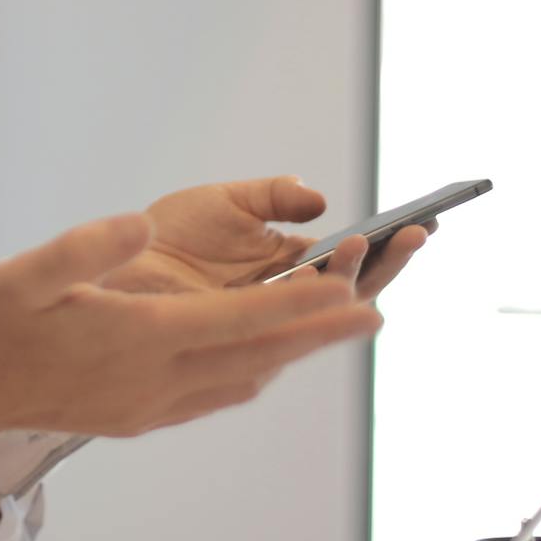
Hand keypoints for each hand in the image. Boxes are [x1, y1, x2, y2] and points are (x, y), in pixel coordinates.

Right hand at [0, 212, 383, 457]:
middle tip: (376, 311)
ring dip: (291, 353)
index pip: (238, 321)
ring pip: (242, 379)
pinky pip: (215, 396)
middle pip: (257, 355)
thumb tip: (137, 225)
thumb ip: (81, 249)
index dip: (299, 306)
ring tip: (334, 329)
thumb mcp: (21, 273)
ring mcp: (149, 404)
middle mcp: (154, 379)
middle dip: (318, 332)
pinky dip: (253, 373)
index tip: (351, 290)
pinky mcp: (139, 416)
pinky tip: (263, 362)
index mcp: (136, 338)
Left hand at [104, 175, 431, 301]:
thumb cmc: (168, 236)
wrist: (118, 265)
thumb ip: (276, 197)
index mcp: (290, 264)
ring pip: (330, 312)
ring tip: (365, 248)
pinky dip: (313, 307)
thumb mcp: (228, 201)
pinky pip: (293, 331)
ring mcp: (270, 324)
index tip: (422, 220)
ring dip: (354, 280)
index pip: (352, 259)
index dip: (387, 243)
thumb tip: (321, 200)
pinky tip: (327, 280)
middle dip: (387, 263)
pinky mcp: (247, 343)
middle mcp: (288, 298)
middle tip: (416, 235)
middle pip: (354, 289)